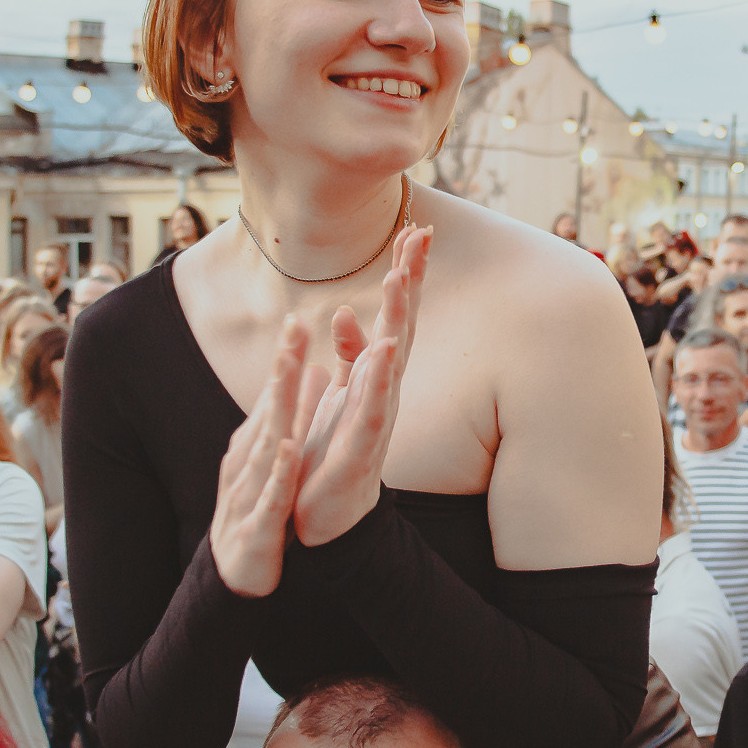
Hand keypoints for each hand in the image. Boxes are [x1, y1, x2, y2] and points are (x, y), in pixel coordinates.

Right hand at [208, 319, 307, 597]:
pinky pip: (270, 496)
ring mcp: (250, 492)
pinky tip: (286, 449)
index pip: (273, 397)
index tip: (299, 317)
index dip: (286, 358)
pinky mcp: (258, 527)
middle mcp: (249, 461)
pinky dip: (277, 472)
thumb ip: (293, 415)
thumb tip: (312, 368)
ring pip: (266, 447)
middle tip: (294, 327)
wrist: (235, 576)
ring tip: (294, 374)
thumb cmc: (255, 509)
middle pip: (268, 410)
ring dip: (279, 411)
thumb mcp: (274, 457)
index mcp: (257, 444)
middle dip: (281, 369)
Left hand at [293, 227, 429, 547]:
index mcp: (375, 376)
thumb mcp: (338, 395)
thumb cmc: (333, 455)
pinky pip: (372, 407)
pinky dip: (378, 378)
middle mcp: (384, 392)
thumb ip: (347, 356)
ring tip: (400, 276)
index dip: (405, 274)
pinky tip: (385, 348)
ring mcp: (377, 418)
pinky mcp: (361, 448)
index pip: (396, 316)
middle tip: (421, 233)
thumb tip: (342, 314)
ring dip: (399, 317)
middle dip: (410, 280)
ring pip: (392, 359)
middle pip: (403, 325)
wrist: (325, 518)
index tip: (415, 229)